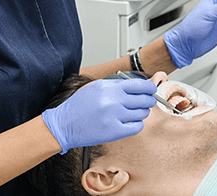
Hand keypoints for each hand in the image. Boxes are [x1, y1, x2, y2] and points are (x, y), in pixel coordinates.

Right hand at [41, 78, 156, 153]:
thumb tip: (136, 86)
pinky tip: (132, 123)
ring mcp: (113, 116)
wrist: (64, 125)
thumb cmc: (79, 106)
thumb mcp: (95, 88)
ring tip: (137, 113)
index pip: (139, 85)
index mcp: (109, 87)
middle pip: (144, 99)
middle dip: (149, 100)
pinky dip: (137, 125)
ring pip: (142, 113)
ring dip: (142, 113)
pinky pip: (136, 127)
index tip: (152, 90)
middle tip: (148, 102)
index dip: (149, 87)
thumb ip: (115, 85)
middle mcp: (112, 100)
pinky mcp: (113, 131)